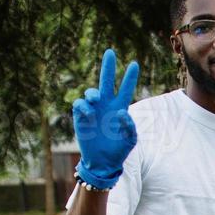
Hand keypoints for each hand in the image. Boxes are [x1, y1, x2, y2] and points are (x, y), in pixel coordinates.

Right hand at [72, 49, 138, 189]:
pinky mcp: (81, 117)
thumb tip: (121, 112)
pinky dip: (84, 106)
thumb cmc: (118, 151)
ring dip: (93, 93)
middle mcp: (106, 106)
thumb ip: (129, 127)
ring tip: (97, 99)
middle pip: (106, 82)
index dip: (129, 77)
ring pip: (91, 92)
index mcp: (120, 109)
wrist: (102, 162)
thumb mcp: (130, 140)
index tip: (134, 64)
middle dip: (108, 67)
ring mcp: (93, 110)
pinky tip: (89, 114)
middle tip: (110, 52)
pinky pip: (79, 104)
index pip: (125, 89)